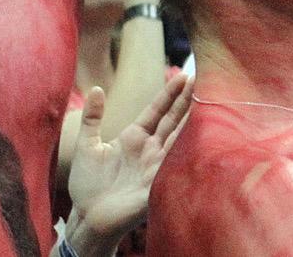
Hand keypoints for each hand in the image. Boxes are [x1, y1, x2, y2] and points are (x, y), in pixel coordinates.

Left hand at [66, 74, 193, 247]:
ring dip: (192, 120)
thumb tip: (95, 89)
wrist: (88, 216)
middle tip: (201, 79)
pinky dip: (188, 149)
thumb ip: (92, 118)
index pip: (157, 111)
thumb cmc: (86, 184)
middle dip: (186, 101)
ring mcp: (157, 165)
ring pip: (179, 138)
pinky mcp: (159, 182)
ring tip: (206, 100)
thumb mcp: (86, 146)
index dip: (169, 94)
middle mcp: (150, 149)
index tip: (182, 76)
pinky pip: (176, 162)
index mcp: (134, 137)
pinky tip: (200, 135)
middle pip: (172, 120)